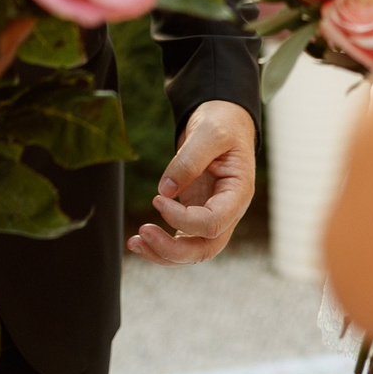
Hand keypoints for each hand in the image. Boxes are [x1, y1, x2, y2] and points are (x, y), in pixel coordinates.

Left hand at [130, 99, 255, 265]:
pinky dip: (160, 245)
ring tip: (134, 242)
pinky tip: (139, 240)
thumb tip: (166, 191)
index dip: (184, 218)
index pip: (213, 222)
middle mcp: (228, 212)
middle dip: (172, 250)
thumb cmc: (223, 123)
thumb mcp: (210, 133)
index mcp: (238, 193)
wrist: (223, 120)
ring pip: (192, 252)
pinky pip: (181, 240)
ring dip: (162, 253)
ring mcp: (212, 215)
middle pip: (205, 249)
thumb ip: (189, 160)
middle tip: (142, 232)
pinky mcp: (195, 214)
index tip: (158, 199)